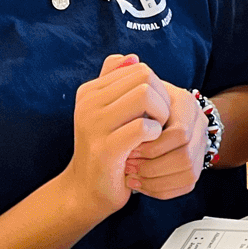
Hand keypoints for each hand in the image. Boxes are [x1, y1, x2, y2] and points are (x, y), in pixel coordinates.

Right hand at [63, 54, 166, 218]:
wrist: (85, 190)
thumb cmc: (105, 149)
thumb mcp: (106, 112)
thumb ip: (115, 82)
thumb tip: (132, 58)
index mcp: (89, 91)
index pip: (137, 68)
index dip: (156, 87)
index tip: (154, 110)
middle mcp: (88, 104)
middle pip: (144, 77)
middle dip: (162, 98)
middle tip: (160, 121)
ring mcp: (95, 125)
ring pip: (145, 95)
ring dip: (161, 114)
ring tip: (156, 131)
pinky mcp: (106, 149)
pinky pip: (143, 127)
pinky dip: (155, 134)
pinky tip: (150, 145)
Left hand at [125, 81, 206, 199]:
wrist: (155, 130)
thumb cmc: (138, 110)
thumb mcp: (134, 90)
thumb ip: (124, 74)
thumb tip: (123, 58)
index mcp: (186, 105)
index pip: (179, 132)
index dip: (151, 140)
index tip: (127, 140)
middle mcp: (200, 126)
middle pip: (184, 156)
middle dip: (152, 162)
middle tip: (127, 162)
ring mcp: (200, 150)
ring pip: (186, 173)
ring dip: (154, 177)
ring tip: (130, 173)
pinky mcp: (194, 172)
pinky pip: (184, 185)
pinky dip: (159, 188)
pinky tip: (139, 184)